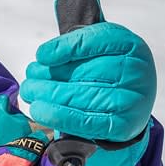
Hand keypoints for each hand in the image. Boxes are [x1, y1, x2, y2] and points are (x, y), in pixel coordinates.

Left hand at [20, 22, 155, 143]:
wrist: (129, 100)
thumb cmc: (105, 68)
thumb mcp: (94, 46)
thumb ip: (74, 43)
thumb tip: (44, 55)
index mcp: (128, 45)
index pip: (95, 41)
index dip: (65, 48)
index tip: (41, 56)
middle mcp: (135, 72)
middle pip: (85, 72)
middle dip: (49, 75)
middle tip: (30, 78)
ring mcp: (132, 100)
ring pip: (82, 97)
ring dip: (48, 95)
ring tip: (29, 92)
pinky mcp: (123, 125)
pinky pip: (86, 122)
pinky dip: (58, 116)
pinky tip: (40, 110)